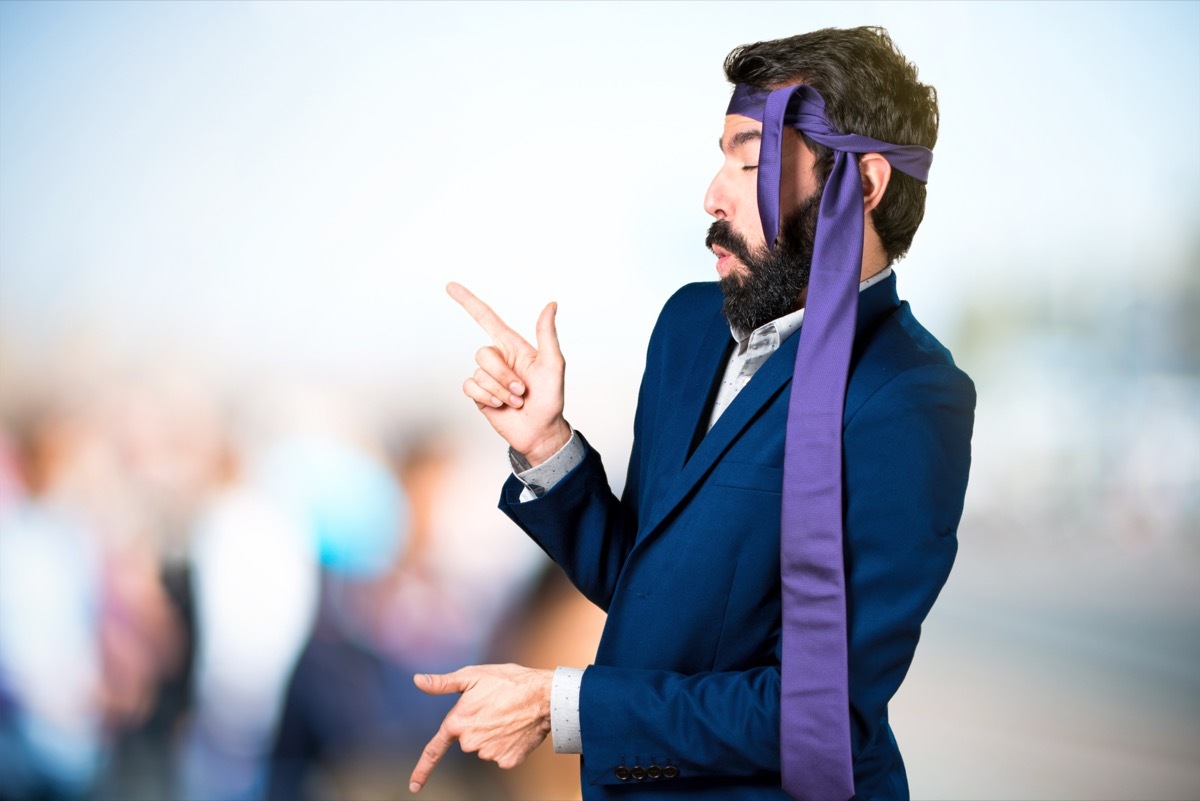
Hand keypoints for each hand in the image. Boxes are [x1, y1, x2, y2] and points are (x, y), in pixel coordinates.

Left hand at [409, 664, 552, 793]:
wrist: (544, 696)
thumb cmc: (508, 681)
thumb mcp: (473, 676)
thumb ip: (442, 683)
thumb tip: (417, 681)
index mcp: (457, 722)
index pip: (434, 749)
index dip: (422, 769)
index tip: (414, 786)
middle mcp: (470, 742)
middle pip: (468, 740)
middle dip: (477, 726)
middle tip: (494, 708)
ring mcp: (489, 754)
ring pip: (485, 747)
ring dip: (493, 734)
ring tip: (508, 715)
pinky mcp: (507, 761)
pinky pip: (502, 755)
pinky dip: (508, 744)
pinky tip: (516, 729)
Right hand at [448, 282, 571, 465]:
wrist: (540, 431)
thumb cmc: (551, 399)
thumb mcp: (554, 365)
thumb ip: (547, 334)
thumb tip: (551, 304)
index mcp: (514, 347)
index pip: (486, 318)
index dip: (468, 301)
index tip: (450, 286)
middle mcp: (498, 359)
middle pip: (483, 354)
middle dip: (504, 375)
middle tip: (522, 390)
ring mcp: (487, 377)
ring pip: (479, 373)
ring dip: (500, 390)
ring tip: (516, 400)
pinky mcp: (479, 395)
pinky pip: (471, 387)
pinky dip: (487, 397)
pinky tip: (501, 406)